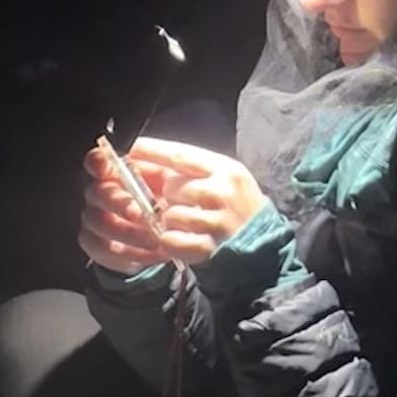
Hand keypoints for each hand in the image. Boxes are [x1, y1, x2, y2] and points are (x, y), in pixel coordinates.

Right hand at [78, 141, 171, 269]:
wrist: (163, 233)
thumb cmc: (165, 200)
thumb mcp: (174, 181)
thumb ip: (171, 169)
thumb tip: (182, 163)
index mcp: (117, 171)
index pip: (96, 161)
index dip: (97, 162)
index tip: (105, 167)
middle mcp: (99, 193)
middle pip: (97, 193)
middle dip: (120, 203)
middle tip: (143, 215)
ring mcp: (94, 220)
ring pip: (100, 224)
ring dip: (129, 234)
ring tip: (155, 240)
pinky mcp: (95, 246)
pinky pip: (102, 251)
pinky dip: (128, 255)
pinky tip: (149, 254)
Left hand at [122, 136, 266, 264]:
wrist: (263, 247)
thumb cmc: (238, 209)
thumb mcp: (223, 180)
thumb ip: (190, 171)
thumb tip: (145, 163)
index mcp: (226, 170)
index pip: (181, 156)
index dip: (154, 151)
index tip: (133, 149)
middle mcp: (222, 192)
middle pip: (172, 187)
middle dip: (168, 196)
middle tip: (181, 203)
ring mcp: (216, 221)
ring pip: (169, 215)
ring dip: (170, 221)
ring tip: (188, 224)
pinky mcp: (209, 248)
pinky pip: (171, 240)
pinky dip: (171, 242)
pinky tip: (184, 240)